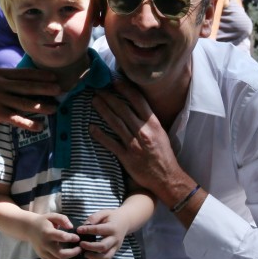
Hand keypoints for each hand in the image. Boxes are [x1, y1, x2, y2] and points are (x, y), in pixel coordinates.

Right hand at [0, 68, 61, 136]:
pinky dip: (28, 123)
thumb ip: (7, 81)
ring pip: (23, 103)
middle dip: (45, 88)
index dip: (40, 75)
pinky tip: (39, 126)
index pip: (24, 73)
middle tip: (60, 90)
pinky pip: (15, 118)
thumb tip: (30, 81)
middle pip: (26, 86)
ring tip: (54, 109)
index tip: (55, 78)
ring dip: (41, 106)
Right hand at [27, 213, 82, 258]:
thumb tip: (71, 227)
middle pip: (60, 254)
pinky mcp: (43, 257)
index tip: (78, 238)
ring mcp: (43, 253)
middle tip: (80, 249)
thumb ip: (63, 219)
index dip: (71, 238)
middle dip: (73, 253)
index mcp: (48, 233)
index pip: (61, 237)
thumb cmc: (43, 221)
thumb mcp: (52, 216)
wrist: (29, 229)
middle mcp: (45, 245)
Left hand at [77, 209, 128, 258]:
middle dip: (90, 246)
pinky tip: (88, 256)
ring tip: (84, 253)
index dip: (87, 230)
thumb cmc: (112, 217)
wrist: (125, 222)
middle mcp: (115, 239)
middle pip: (103, 246)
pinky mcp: (115, 251)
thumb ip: (94, 218)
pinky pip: (106, 258)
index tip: (78, 230)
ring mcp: (116, 246)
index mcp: (112, 227)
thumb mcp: (104, 213)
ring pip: (106, 257)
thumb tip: (84, 226)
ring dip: (93, 257)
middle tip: (80, 244)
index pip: (99, 230)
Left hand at [90, 80, 184, 197]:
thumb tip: (134, 107)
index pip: (138, 101)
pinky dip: (100, 135)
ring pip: (115, 123)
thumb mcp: (160, 133)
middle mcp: (143, 131)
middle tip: (98, 88)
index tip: (115, 80)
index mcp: (153, 124)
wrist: (167, 178)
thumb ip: (148, 121)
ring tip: (94, 100)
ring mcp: (134, 144)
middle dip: (109, 97)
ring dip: (103, 110)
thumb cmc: (163, 154)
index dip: (125, 89)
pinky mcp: (126, 157)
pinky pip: (110, 143)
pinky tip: (91, 127)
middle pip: (123, 109)